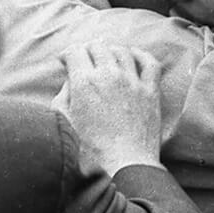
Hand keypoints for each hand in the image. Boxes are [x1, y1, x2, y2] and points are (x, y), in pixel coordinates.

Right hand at [51, 43, 163, 175]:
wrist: (124, 166)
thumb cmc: (90, 151)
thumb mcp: (64, 122)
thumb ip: (63, 96)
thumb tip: (70, 80)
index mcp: (84, 83)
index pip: (75, 52)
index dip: (67, 54)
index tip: (65, 62)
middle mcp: (109, 76)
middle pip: (97, 46)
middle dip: (87, 50)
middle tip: (84, 59)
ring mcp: (132, 82)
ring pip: (121, 51)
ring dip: (110, 50)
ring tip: (105, 57)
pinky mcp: (151, 91)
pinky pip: (150, 63)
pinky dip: (141, 55)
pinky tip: (133, 56)